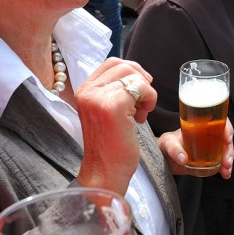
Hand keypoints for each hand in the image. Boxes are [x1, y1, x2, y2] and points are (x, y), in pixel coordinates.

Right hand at [75, 58, 155, 194]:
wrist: (105, 172)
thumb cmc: (111, 144)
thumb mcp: (107, 111)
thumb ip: (113, 91)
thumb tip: (136, 71)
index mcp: (84, 91)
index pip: (112, 62)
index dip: (132, 70)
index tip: (141, 89)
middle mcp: (87, 92)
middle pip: (125, 66)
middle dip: (141, 82)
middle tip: (142, 104)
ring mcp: (98, 98)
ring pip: (135, 76)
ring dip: (146, 93)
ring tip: (140, 114)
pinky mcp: (113, 106)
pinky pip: (142, 88)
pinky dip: (150, 100)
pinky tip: (141, 119)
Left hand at [158, 118, 233, 178]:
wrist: (162, 158)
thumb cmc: (164, 145)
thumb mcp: (167, 143)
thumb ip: (174, 149)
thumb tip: (184, 158)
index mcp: (200, 126)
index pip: (219, 122)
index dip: (227, 128)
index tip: (227, 139)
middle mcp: (207, 136)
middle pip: (225, 139)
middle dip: (229, 150)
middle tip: (227, 161)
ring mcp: (209, 148)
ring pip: (225, 151)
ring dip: (229, 160)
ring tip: (226, 170)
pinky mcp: (208, 161)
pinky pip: (220, 163)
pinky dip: (225, 168)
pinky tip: (226, 174)